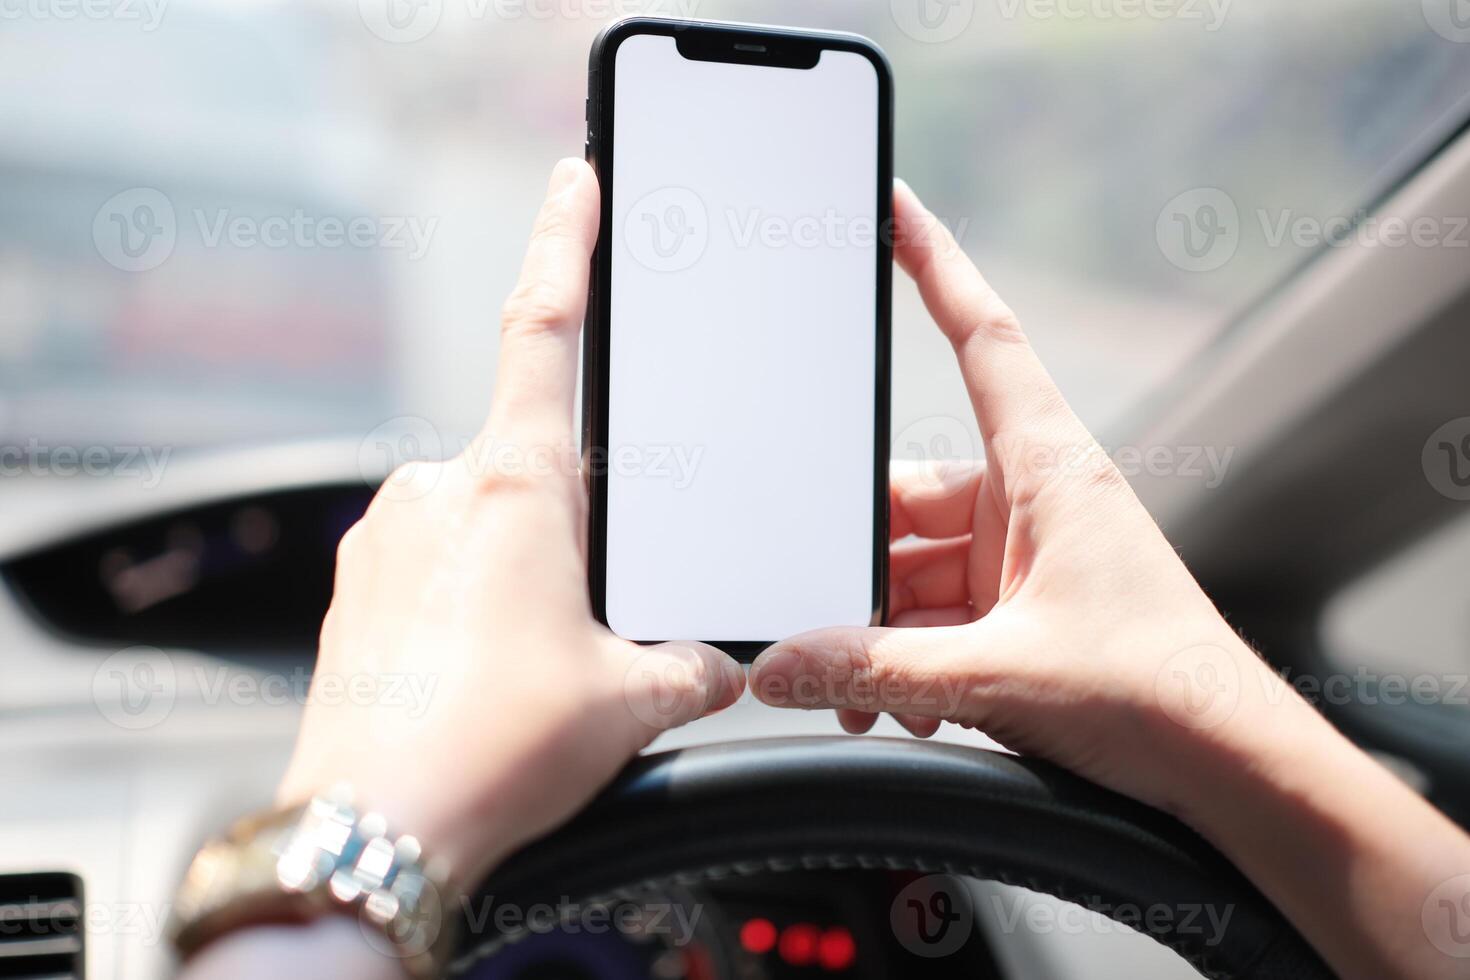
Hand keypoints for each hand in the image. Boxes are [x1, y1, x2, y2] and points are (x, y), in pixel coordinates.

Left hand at [276, 158, 744, 889]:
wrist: (373, 828)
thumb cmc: (489, 752)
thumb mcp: (628, 703)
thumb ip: (691, 666)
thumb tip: (723, 664)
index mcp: (516, 487)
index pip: (546, 329)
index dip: (567, 244)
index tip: (575, 184)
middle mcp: (438, 492)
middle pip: (531, 466)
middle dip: (573, 529)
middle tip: (584, 625)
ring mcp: (384, 538)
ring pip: (479, 526)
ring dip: (518, 576)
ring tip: (531, 672)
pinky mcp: (354, 589)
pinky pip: (429, 568)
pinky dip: (465, 605)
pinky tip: (483, 678)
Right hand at [752, 178, 1295, 816]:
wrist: (1232, 770)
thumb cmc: (1162, 692)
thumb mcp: (1001, 676)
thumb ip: (879, 670)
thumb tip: (783, 666)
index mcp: (1048, 469)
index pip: (980, 340)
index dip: (934, 266)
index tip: (892, 208)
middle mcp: (1033, 501)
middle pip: (907, 493)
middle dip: (854, 562)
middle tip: (811, 619)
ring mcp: (1025, 560)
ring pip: (914, 568)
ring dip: (875, 628)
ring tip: (855, 690)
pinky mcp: (1021, 614)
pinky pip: (935, 615)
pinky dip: (904, 656)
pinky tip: (896, 705)